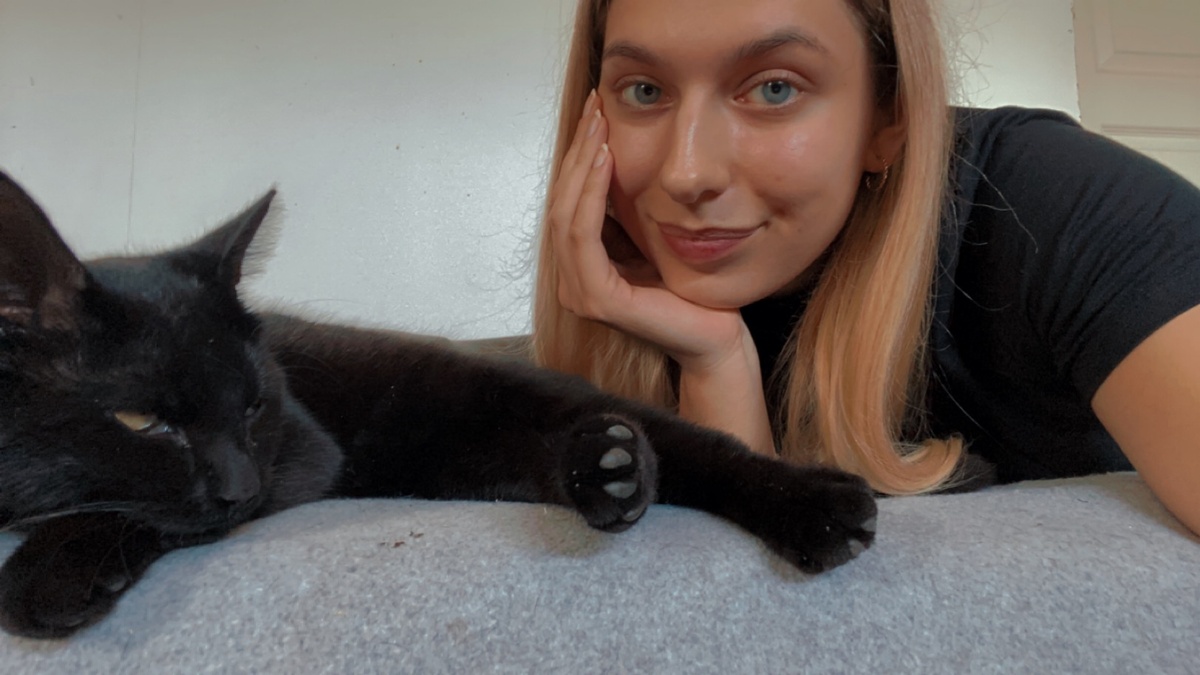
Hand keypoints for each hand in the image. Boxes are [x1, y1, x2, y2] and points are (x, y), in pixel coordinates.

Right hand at [547, 91, 746, 373]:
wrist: (716, 338)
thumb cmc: (693, 293)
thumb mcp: (653, 237)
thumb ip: (628, 212)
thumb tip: (617, 156)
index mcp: (582, 268)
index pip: (569, 202)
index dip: (578, 155)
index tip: (594, 114)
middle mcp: (573, 281)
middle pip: (561, 202)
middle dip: (577, 150)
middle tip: (593, 107)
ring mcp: (581, 292)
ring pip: (566, 214)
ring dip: (581, 165)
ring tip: (598, 126)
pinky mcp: (598, 299)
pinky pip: (584, 237)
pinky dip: (591, 195)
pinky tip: (606, 161)